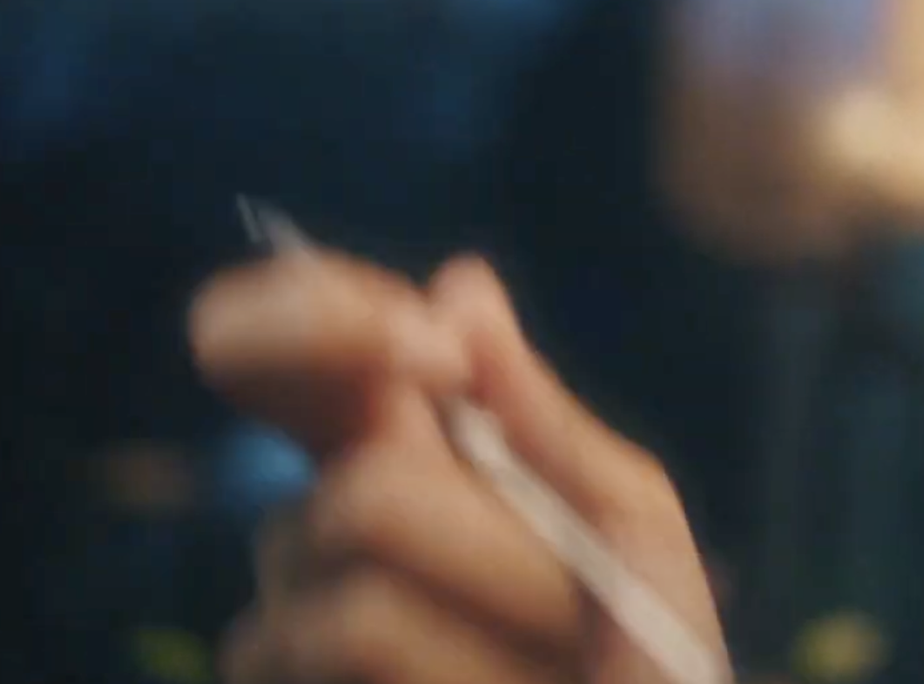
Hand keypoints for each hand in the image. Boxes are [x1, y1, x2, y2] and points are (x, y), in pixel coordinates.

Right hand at [190, 251, 723, 683]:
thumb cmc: (645, 657)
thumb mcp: (629, 529)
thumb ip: (543, 418)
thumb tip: (458, 280)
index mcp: (395, 457)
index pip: (277, 350)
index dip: (318, 317)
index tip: (432, 350)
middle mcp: (314, 536)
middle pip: (364, 488)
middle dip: (503, 549)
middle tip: (574, 610)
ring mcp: (282, 634)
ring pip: (361, 599)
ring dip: (503, 633)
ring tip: (547, 674)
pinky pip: (349, 651)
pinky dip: (466, 682)